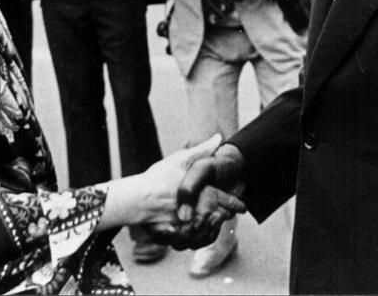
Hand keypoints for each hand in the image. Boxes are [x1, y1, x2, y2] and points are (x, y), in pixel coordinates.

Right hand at [100, 134, 244, 232]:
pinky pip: (191, 241)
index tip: (242, 207)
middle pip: (217, 218)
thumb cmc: (158, 177)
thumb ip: (202, 150)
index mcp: (201, 193)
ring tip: (214, 224)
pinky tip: (197, 232)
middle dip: (224, 217)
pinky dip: (196, 238)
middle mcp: (196, 211)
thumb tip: (218, 137)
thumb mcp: (181, 159)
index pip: (224, 200)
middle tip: (228, 215)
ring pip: (206, 232)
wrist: (136, 198)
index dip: (234, 204)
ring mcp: (186, 226)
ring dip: (212, 230)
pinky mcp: (176, 237)